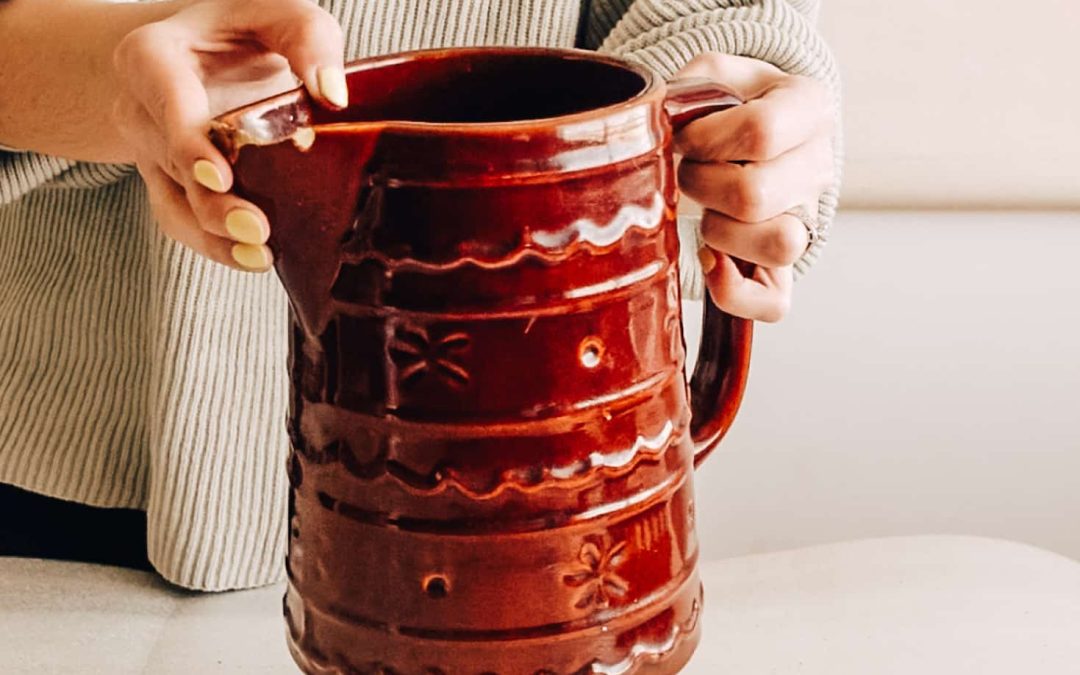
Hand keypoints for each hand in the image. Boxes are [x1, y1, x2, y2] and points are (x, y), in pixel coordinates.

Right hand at [112, 0, 346, 271]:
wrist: (214, 52)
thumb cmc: (248, 30)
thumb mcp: (280, 13)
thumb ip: (308, 39)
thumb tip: (333, 95)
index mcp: (153, 56)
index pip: (164, 99)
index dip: (188, 141)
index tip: (221, 175)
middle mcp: (140, 107)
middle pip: (171, 163)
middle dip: (211, 202)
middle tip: (258, 228)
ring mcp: (152, 152)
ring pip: (173, 203)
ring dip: (214, 237)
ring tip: (261, 256)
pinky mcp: (171, 184)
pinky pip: (182, 222)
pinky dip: (215, 247)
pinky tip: (252, 259)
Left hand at [675, 53, 834, 321]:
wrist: (743, 135)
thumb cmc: (723, 106)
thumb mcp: (709, 75)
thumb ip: (688, 88)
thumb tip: (662, 125)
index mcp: (809, 109)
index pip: (761, 131)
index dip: (706, 139)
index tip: (685, 136)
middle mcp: (817, 168)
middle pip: (756, 195)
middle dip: (701, 185)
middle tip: (687, 171)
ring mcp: (805, 222)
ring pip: (778, 245)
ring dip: (719, 230)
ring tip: (704, 208)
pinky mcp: (783, 271)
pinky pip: (773, 303)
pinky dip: (732, 289)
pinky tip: (709, 259)